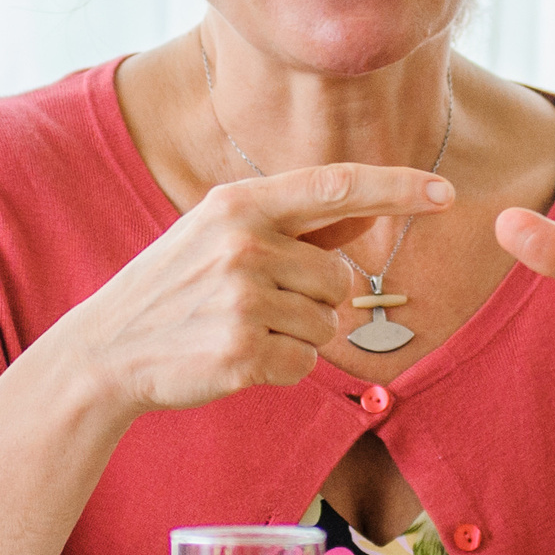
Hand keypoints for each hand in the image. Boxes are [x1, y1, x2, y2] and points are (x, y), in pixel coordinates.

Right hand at [64, 163, 453, 415]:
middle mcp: (243, 243)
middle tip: (260, 305)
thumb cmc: (177, 287)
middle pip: (341, 276)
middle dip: (319, 299)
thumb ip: (301, 225)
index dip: (397, 188)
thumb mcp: (225, 236)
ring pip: (329, 325)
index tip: (446, 192)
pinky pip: (305, 364)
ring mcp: (241, 299)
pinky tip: (239, 358)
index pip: (337, 186)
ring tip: (244, 330)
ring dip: (300, 336)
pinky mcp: (241, 353)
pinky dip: (283, 368)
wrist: (108, 349)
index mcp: (240, 204)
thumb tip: (372, 211)